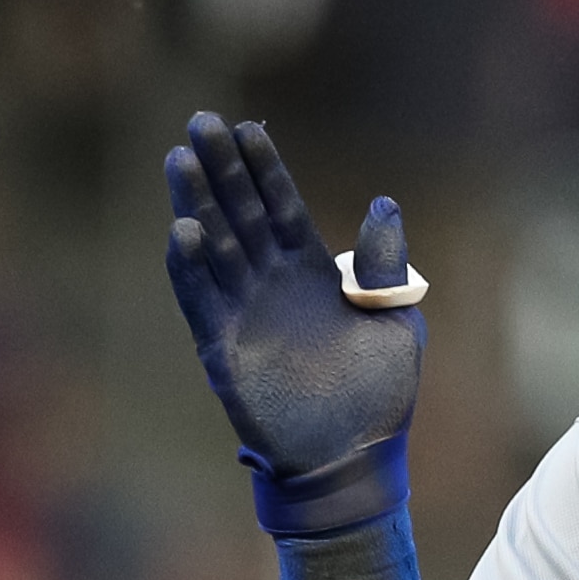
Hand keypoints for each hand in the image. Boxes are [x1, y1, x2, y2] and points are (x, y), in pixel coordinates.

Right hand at [164, 112, 422, 504]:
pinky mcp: (224, 346)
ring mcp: (244, 311)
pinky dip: (189, 267)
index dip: (264, 168)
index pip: (280, 206)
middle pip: (239, 213)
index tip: (248, 127)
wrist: (357, 457)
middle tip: (200, 122)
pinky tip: (182, 231)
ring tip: (181, 159)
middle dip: (220, 169)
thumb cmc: (380, 394)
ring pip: (213, 246)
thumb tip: (385, 204)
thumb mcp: (397, 322)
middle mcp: (270, 283)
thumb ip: (383, 267)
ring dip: (196, 204)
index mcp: (311, 271)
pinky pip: (201, 299)